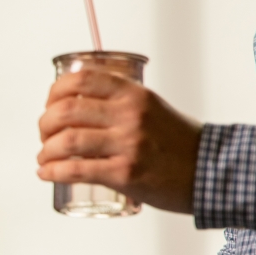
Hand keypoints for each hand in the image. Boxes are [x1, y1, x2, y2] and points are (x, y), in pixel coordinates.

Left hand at [37, 69, 200, 213]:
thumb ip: (119, 102)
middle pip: (66, 111)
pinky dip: (53, 172)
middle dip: (44, 124)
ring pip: (67, 141)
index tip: (49, 104)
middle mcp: (130, 116)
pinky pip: (77, 170)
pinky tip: (46, 173)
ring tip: (44, 158)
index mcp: (134, 95)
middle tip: (44, 135)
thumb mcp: (152, 108)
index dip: (55, 91)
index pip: (81, 80)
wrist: (211, 172)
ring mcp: (128, 145)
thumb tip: (78, 104)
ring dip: (45, 151)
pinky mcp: (125, 174)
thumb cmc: (179, 142)